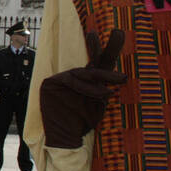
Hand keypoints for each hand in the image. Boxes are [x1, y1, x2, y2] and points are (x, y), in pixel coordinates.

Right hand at [39, 30, 127, 149]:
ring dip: (101, 78)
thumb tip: (121, 75)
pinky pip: (70, 81)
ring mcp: (60, 80)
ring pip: (82, 74)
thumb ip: (104, 89)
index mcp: (85, 81)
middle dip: (106, 48)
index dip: (108, 48)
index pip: (98, 62)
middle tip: (119, 33)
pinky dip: (86, 87)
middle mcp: (73, 78)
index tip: (118, 32)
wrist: (66, 138)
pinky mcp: (49, 84)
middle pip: (91, 62)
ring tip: (117, 84)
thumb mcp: (100, 104)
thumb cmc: (83, 123)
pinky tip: (102, 93)